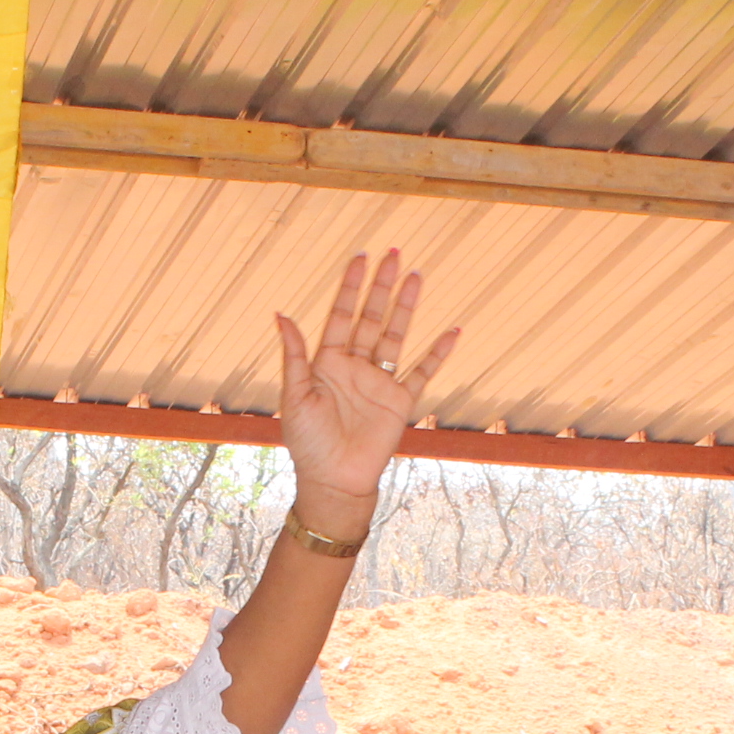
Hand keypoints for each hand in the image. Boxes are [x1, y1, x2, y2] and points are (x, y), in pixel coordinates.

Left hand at [275, 250, 458, 531]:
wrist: (334, 481)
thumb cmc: (307, 443)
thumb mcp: (295, 397)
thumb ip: (294, 356)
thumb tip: (281, 314)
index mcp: (327, 362)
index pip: (341, 315)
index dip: (351, 287)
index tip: (361, 257)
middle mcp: (355, 366)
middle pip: (372, 317)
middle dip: (382, 286)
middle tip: (394, 253)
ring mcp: (379, 382)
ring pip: (396, 336)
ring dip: (406, 307)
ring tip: (417, 276)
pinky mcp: (400, 402)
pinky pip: (422, 372)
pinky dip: (438, 353)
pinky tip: (451, 331)